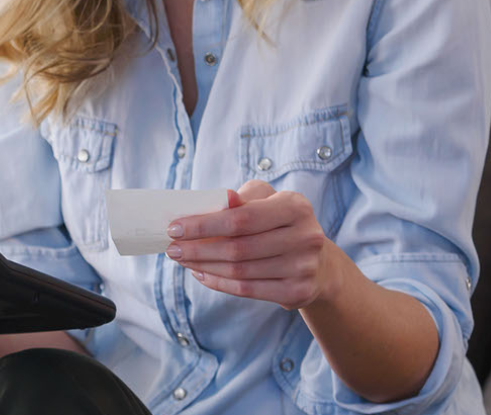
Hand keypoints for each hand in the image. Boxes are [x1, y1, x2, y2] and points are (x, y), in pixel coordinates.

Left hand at [165, 180, 339, 309]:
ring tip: (183, 260)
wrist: (318, 263)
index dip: (204, 225)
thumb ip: (240, 199)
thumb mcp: (266, 201)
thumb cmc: (279, 224)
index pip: (241, 218)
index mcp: (295, 207)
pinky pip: (247, 290)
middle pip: (238, 248)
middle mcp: (305, 237)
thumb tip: (216, 199)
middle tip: (172, 248)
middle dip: (198, 249)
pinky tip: (200, 274)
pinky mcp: (298, 292)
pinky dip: (218, 283)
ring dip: (203, 266)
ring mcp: (304, 267)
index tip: (175, 228)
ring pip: (240, 271)